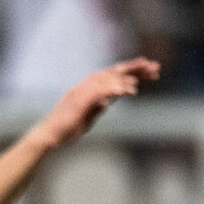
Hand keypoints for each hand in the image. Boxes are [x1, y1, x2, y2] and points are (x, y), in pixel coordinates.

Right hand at [32, 57, 157, 147]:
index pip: (111, 76)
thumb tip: (107, 102)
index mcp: (87, 90)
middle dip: (135, 68)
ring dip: (130, 76)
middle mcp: (84, 86)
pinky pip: (102, 90)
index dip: (130, 72)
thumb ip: (96, 108)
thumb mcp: (86, 119)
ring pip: (109, 78)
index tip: (148, 70)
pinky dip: (117, 89)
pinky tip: (131, 91)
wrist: (48, 137)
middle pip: (113, 71)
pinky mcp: (80, 100)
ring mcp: (81, 92)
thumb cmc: (64, 130)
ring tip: (147, 75)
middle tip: (155, 66)